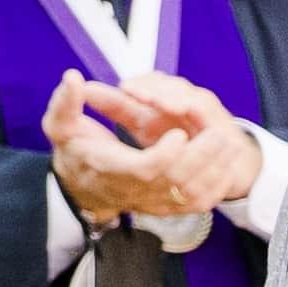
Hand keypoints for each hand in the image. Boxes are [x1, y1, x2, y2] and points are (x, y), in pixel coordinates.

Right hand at [45, 71, 256, 223]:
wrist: (83, 188)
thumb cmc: (76, 153)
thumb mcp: (60, 127)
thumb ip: (65, 103)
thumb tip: (74, 79)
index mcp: (109, 168)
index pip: (143, 169)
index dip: (165, 154)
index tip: (178, 132)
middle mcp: (133, 189)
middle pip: (175, 181)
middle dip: (201, 157)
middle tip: (218, 133)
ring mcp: (152, 201)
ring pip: (191, 194)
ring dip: (214, 170)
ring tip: (227, 143)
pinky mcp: (165, 207)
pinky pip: (197, 203)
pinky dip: (215, 186)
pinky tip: (223, 166)